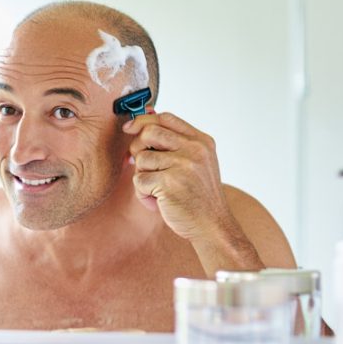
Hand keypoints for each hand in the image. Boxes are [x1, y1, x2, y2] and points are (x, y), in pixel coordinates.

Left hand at [123, 112, 233, 242]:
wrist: (212, 225)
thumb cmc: (197, 196)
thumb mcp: (196, 163)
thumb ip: (174, 144)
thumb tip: (139, 123)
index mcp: (202, 141)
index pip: (166, 118)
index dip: (143, 121)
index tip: (130, 129)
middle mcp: (195, 149)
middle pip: (149, 132)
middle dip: (137, 147)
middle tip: (143, 165)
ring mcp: (184, 165)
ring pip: (141, 158)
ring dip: (143, 176)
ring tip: (158, 189)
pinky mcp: (170, 183)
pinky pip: (139, 180)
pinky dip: (143, 193)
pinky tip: (158, 201)